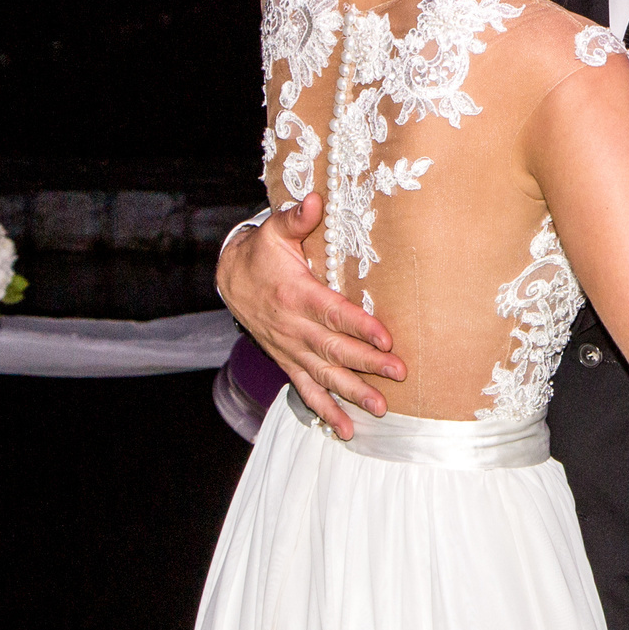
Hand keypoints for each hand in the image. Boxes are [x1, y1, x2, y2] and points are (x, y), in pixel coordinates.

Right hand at [213, 192, 403, 439]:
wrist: (230, 279)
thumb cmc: (262, 252)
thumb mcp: (274, 230)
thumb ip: (296, 218)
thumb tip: (315, 199)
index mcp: (295, 294)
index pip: (333, 313)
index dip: (360, 326)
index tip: (387, 337)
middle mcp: (292, 327)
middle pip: (334, 349)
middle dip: (367, 364)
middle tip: (398, 374)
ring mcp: (289, 349)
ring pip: (323, 375)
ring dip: (352, 393)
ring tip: (380, 409)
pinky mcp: (287, 361)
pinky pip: (305, 390)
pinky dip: (325, 411)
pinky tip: (346, 430)